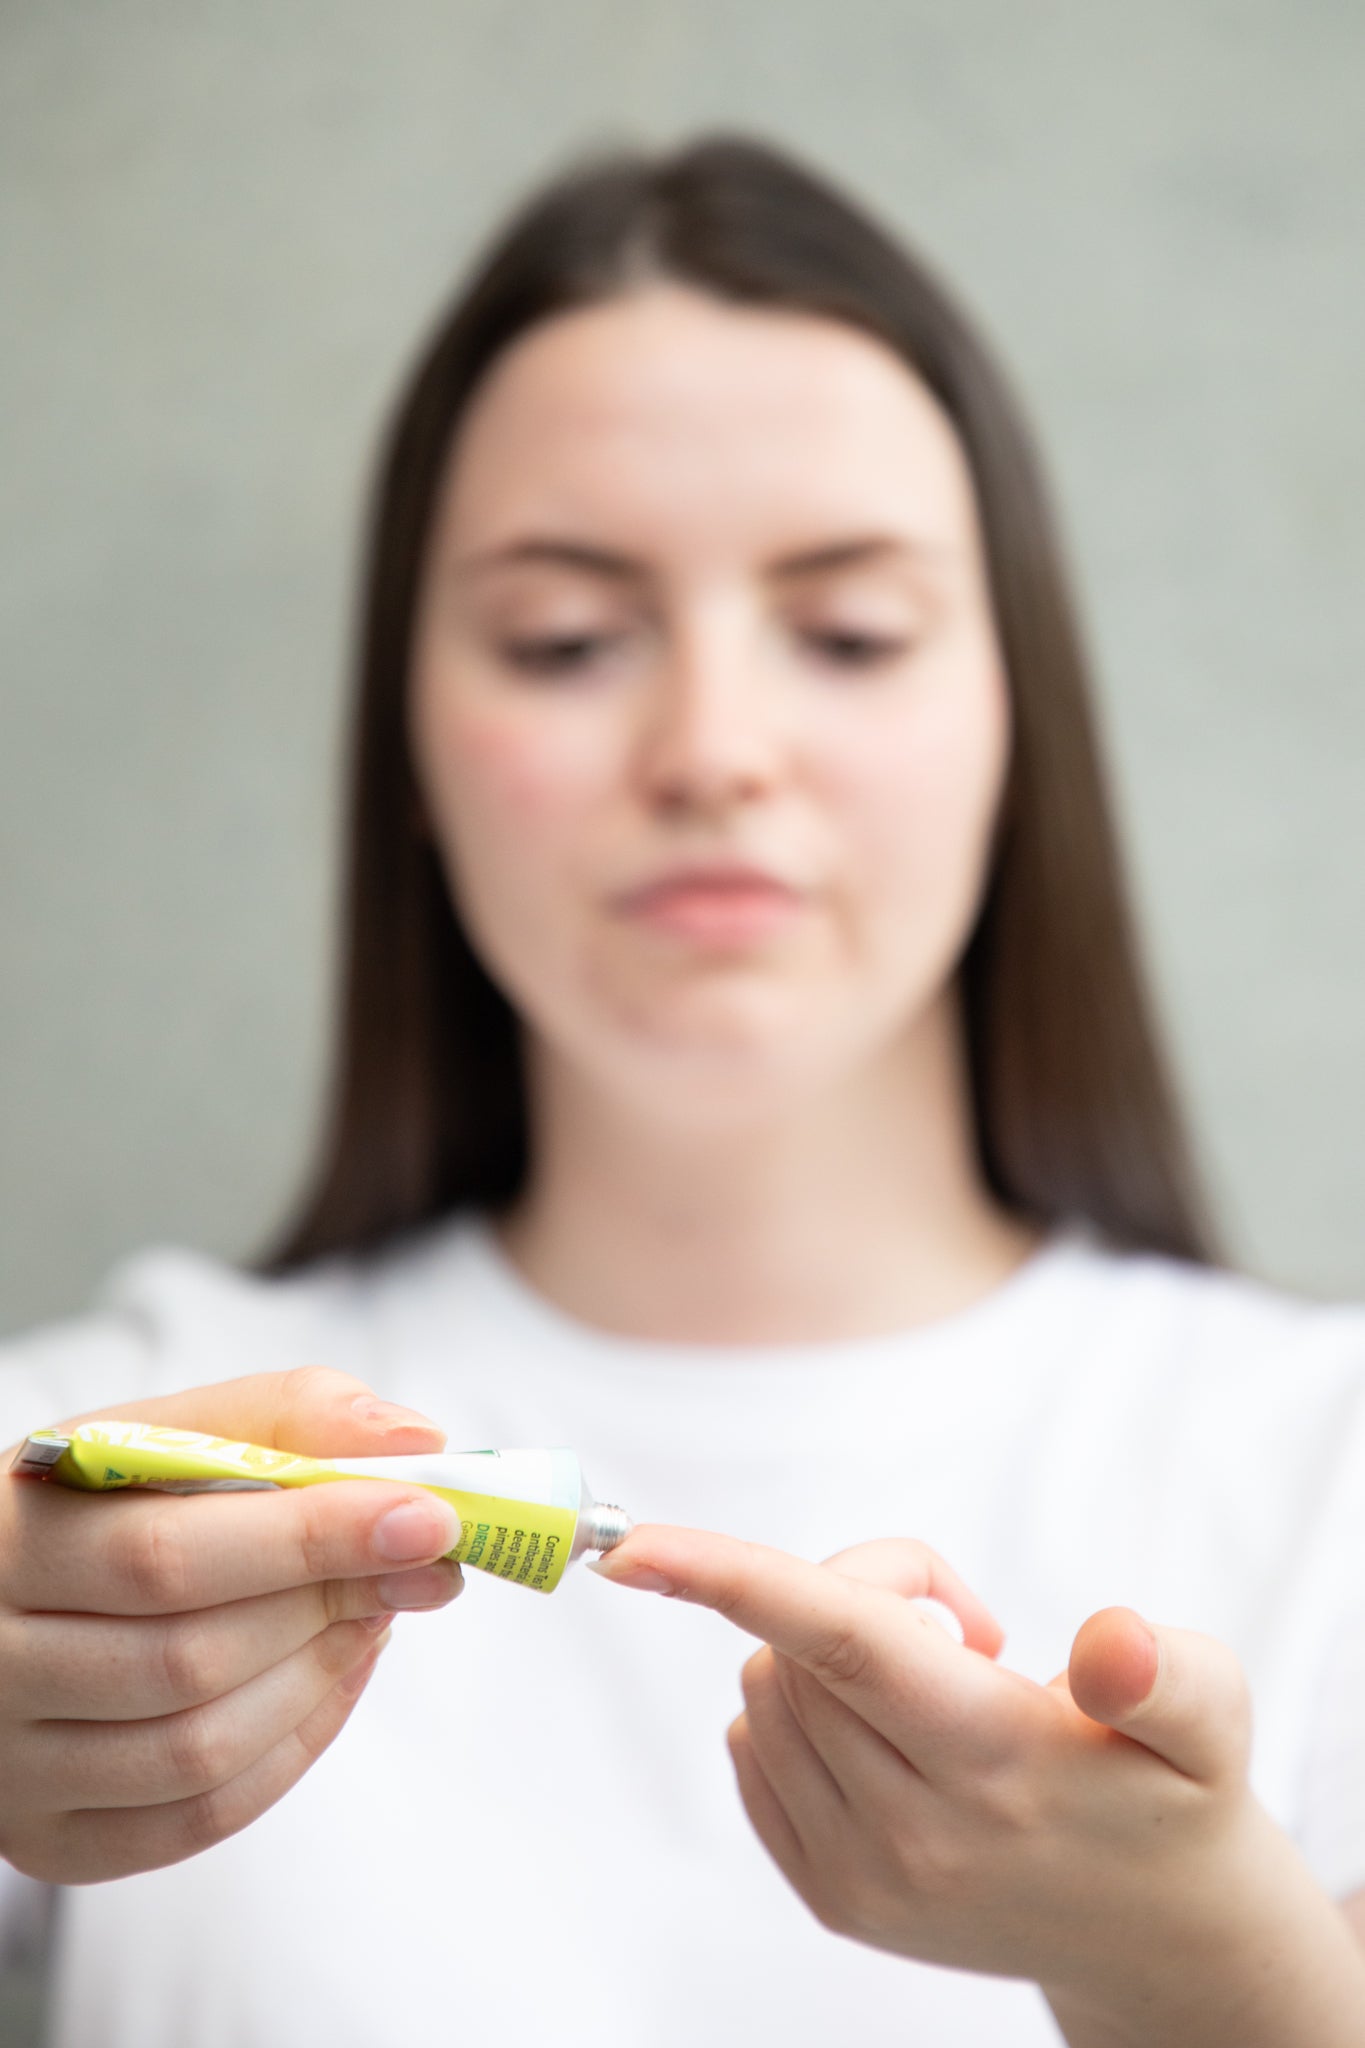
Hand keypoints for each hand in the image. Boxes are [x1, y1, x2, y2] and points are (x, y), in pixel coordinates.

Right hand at [0, 1366, 463, 1883]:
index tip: (426, 1516)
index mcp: (12, 1542)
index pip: (170, 1555)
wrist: (7, 1599)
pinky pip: (199, 1817)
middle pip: (191, 1659)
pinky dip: (293, 1746)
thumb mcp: (163, 1434)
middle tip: (423, 1565)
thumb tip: (412, 1440)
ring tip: (374, 1609)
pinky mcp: (55, 1839)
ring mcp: (18, 1768)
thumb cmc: (99, 1505)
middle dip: (332, 1604)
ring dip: (320, 1675)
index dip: (312, 1538)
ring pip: (200, 1750)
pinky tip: (336, 1673)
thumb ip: (285, 1416)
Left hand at [591, 1526, 1272, 2006]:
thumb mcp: (1209, 1720)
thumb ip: (1167, 1675)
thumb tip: (1107, 1645)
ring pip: (764, 1692)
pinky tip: (891, 1731)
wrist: (1155, 1935)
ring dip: (828, 1651)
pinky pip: (752, 1748)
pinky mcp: (831, 1894)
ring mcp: (861, 1875)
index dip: (733, 1579)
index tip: (627, 1547)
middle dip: (863, 1590)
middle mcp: (913, 1834)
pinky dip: (799, 1708)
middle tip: (961, 1623)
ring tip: (941, 1685)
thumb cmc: (1175, 1792)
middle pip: (799, 1645)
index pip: (843, 1642)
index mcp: (996, 1763)